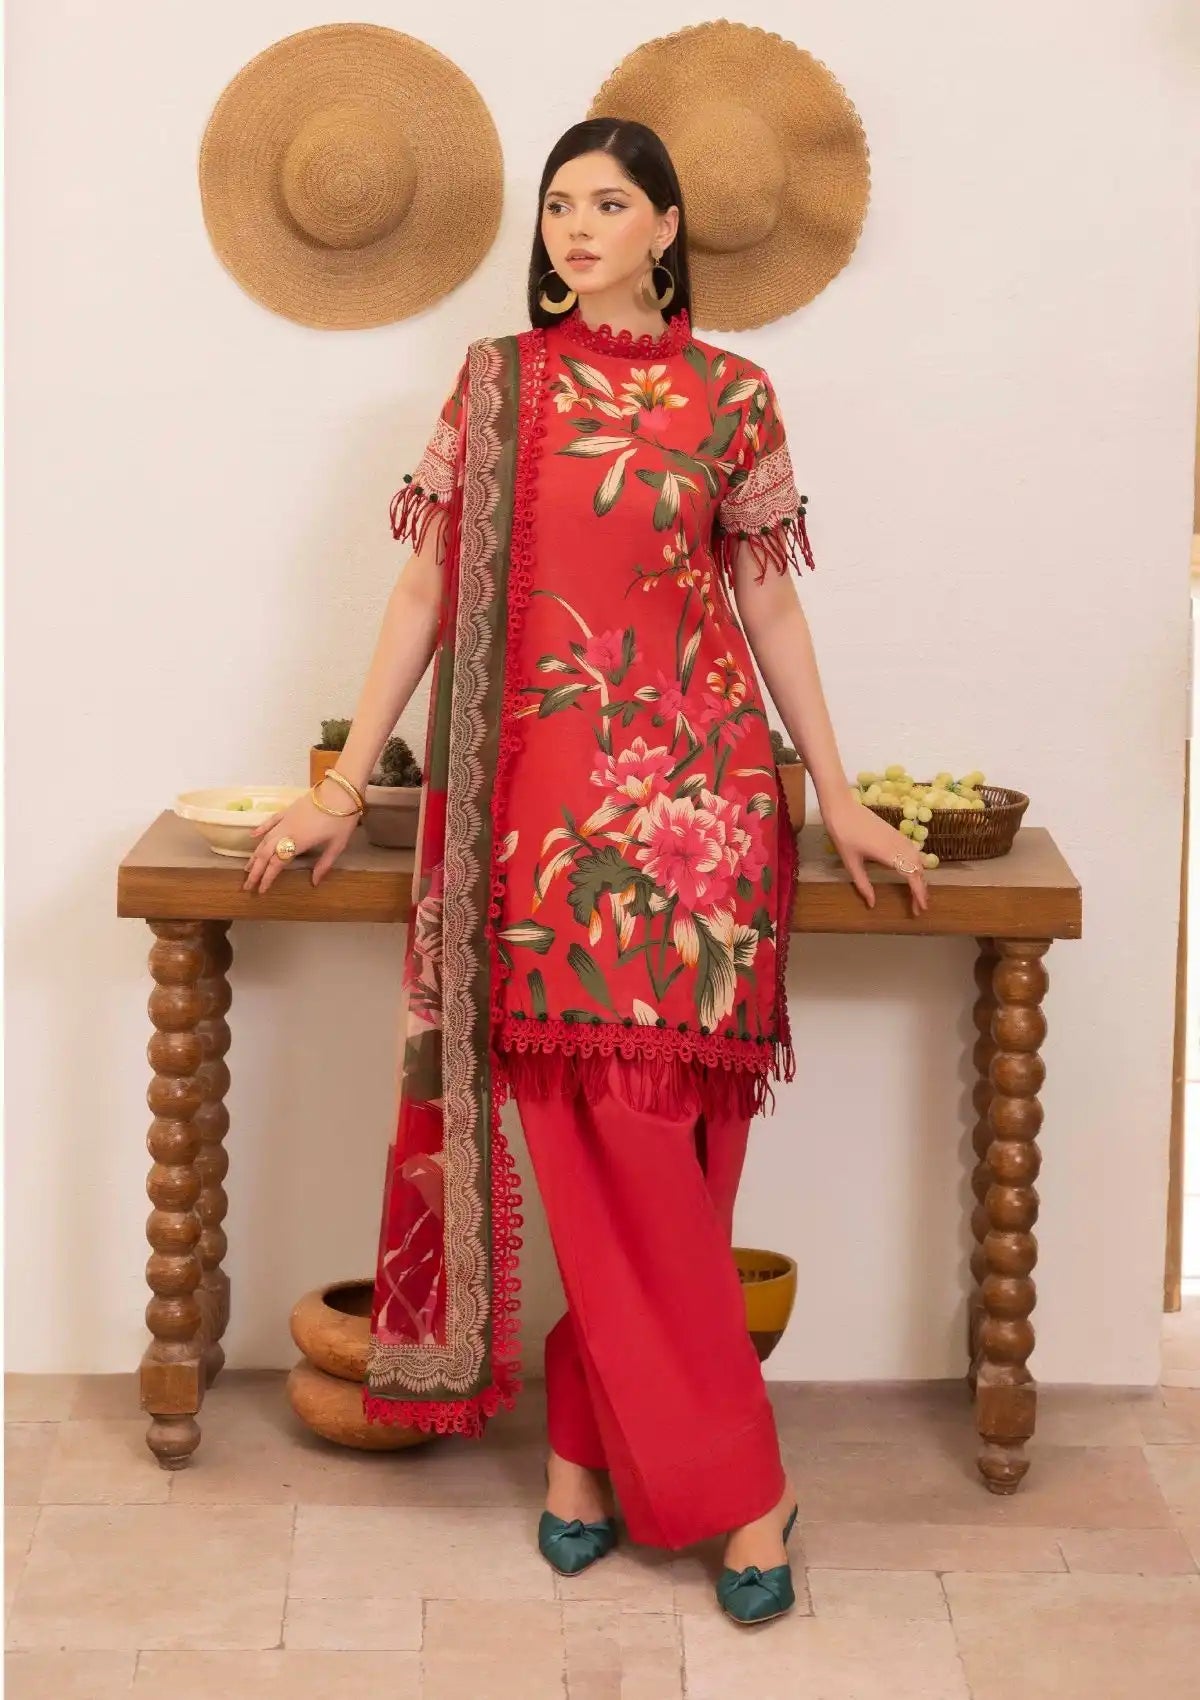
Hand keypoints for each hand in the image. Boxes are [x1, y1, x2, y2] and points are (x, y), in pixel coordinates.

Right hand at [241, 786, 360, 894]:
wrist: (340, 791)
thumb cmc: (341, 820)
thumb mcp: (337, 845)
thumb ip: (324, 864)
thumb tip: (315, 883)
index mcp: (297, 844)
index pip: (276, 864)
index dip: (267, 878)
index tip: (260, 890)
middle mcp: (285, 833)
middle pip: (265, 854)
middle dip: (255, 871)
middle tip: (247, 885)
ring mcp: (284, 820)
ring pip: (264, 840)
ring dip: (255, 855)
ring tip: (247, 868)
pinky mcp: (286, 810)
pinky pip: (269, 822)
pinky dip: (260, 829)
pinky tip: (252, 836)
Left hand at [822, 792, 929, 916]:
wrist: (842, 808)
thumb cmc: (844, 836)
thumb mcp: (851, 863)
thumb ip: (863, 885)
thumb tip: (872, 904)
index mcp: (890, 855)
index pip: (912, 877)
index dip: (919, 894)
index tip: (921, 909)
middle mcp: (900, 846)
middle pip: (919, 870)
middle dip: (922, 890)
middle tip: (918, 908)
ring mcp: (899, 838)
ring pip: (918, 860)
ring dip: (920, 877)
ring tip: (917, 893)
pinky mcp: (896, 833)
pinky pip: (913, 851)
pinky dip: (916, 864)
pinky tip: (911, 872)